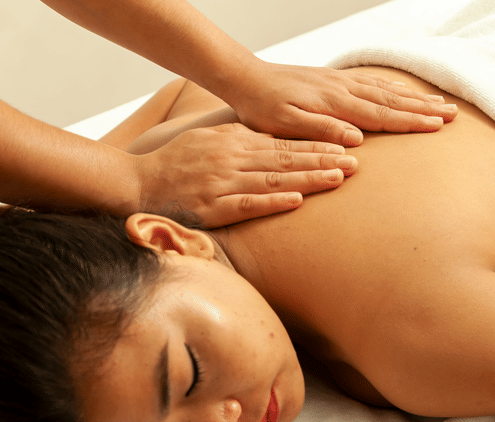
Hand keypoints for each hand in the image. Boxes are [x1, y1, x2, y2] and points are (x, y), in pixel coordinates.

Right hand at [133, 123, 357, 227]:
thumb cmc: (176, 163)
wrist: (138, 184)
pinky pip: (247, 205)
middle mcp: (231, 159)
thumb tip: (271, 140)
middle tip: (355, 163)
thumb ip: (240, 140)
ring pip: (273, 180)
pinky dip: (272, 202)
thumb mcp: (209, 140)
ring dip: (307, 180)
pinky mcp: (212, 208)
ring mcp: (222, 184)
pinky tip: (296, 201)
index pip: (282, 143)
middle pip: (285, 160)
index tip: (344, 148)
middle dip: (322, 160)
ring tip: (337, 179)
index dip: (316, 145)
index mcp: (234, 142)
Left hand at [226, 62, 457, 145]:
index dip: (411, 122)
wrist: (246, 79)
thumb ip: (320, 131)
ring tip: (440, 103)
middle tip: (454, 115)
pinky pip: (372, 82)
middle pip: (392, 101)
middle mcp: (343, 90)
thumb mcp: (285, 125)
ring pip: (386, 90)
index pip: (381, 116)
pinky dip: (393, 86)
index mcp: (335, 104)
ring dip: (414, 98)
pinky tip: (403, 89)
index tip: (438, 127)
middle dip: (424, 109)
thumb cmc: (262, 108)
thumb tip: (356, 139)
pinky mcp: (334, 80)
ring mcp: (341, 83)